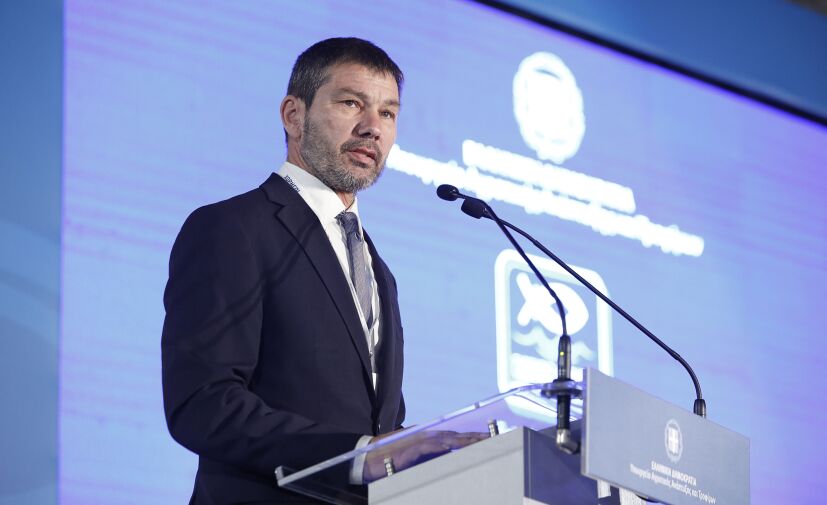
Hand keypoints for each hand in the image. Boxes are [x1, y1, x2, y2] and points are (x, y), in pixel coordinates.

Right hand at [363, 429, 488, 482]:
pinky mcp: (411, 450)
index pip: (456, 438)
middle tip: (495, 437)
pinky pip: (428, 447)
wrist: (369, 460)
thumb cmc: (393, 461)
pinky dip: (440, 446)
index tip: (491, 438)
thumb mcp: (418, 461)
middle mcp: (427, 437)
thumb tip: (450, 460)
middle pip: (456, 436)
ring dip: (463, 440)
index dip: (473, 437)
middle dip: (475, 437)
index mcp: (431, 440)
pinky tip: (451, 447)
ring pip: (446, 439)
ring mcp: (419, 441)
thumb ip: (433, 458)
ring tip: (480, 442)